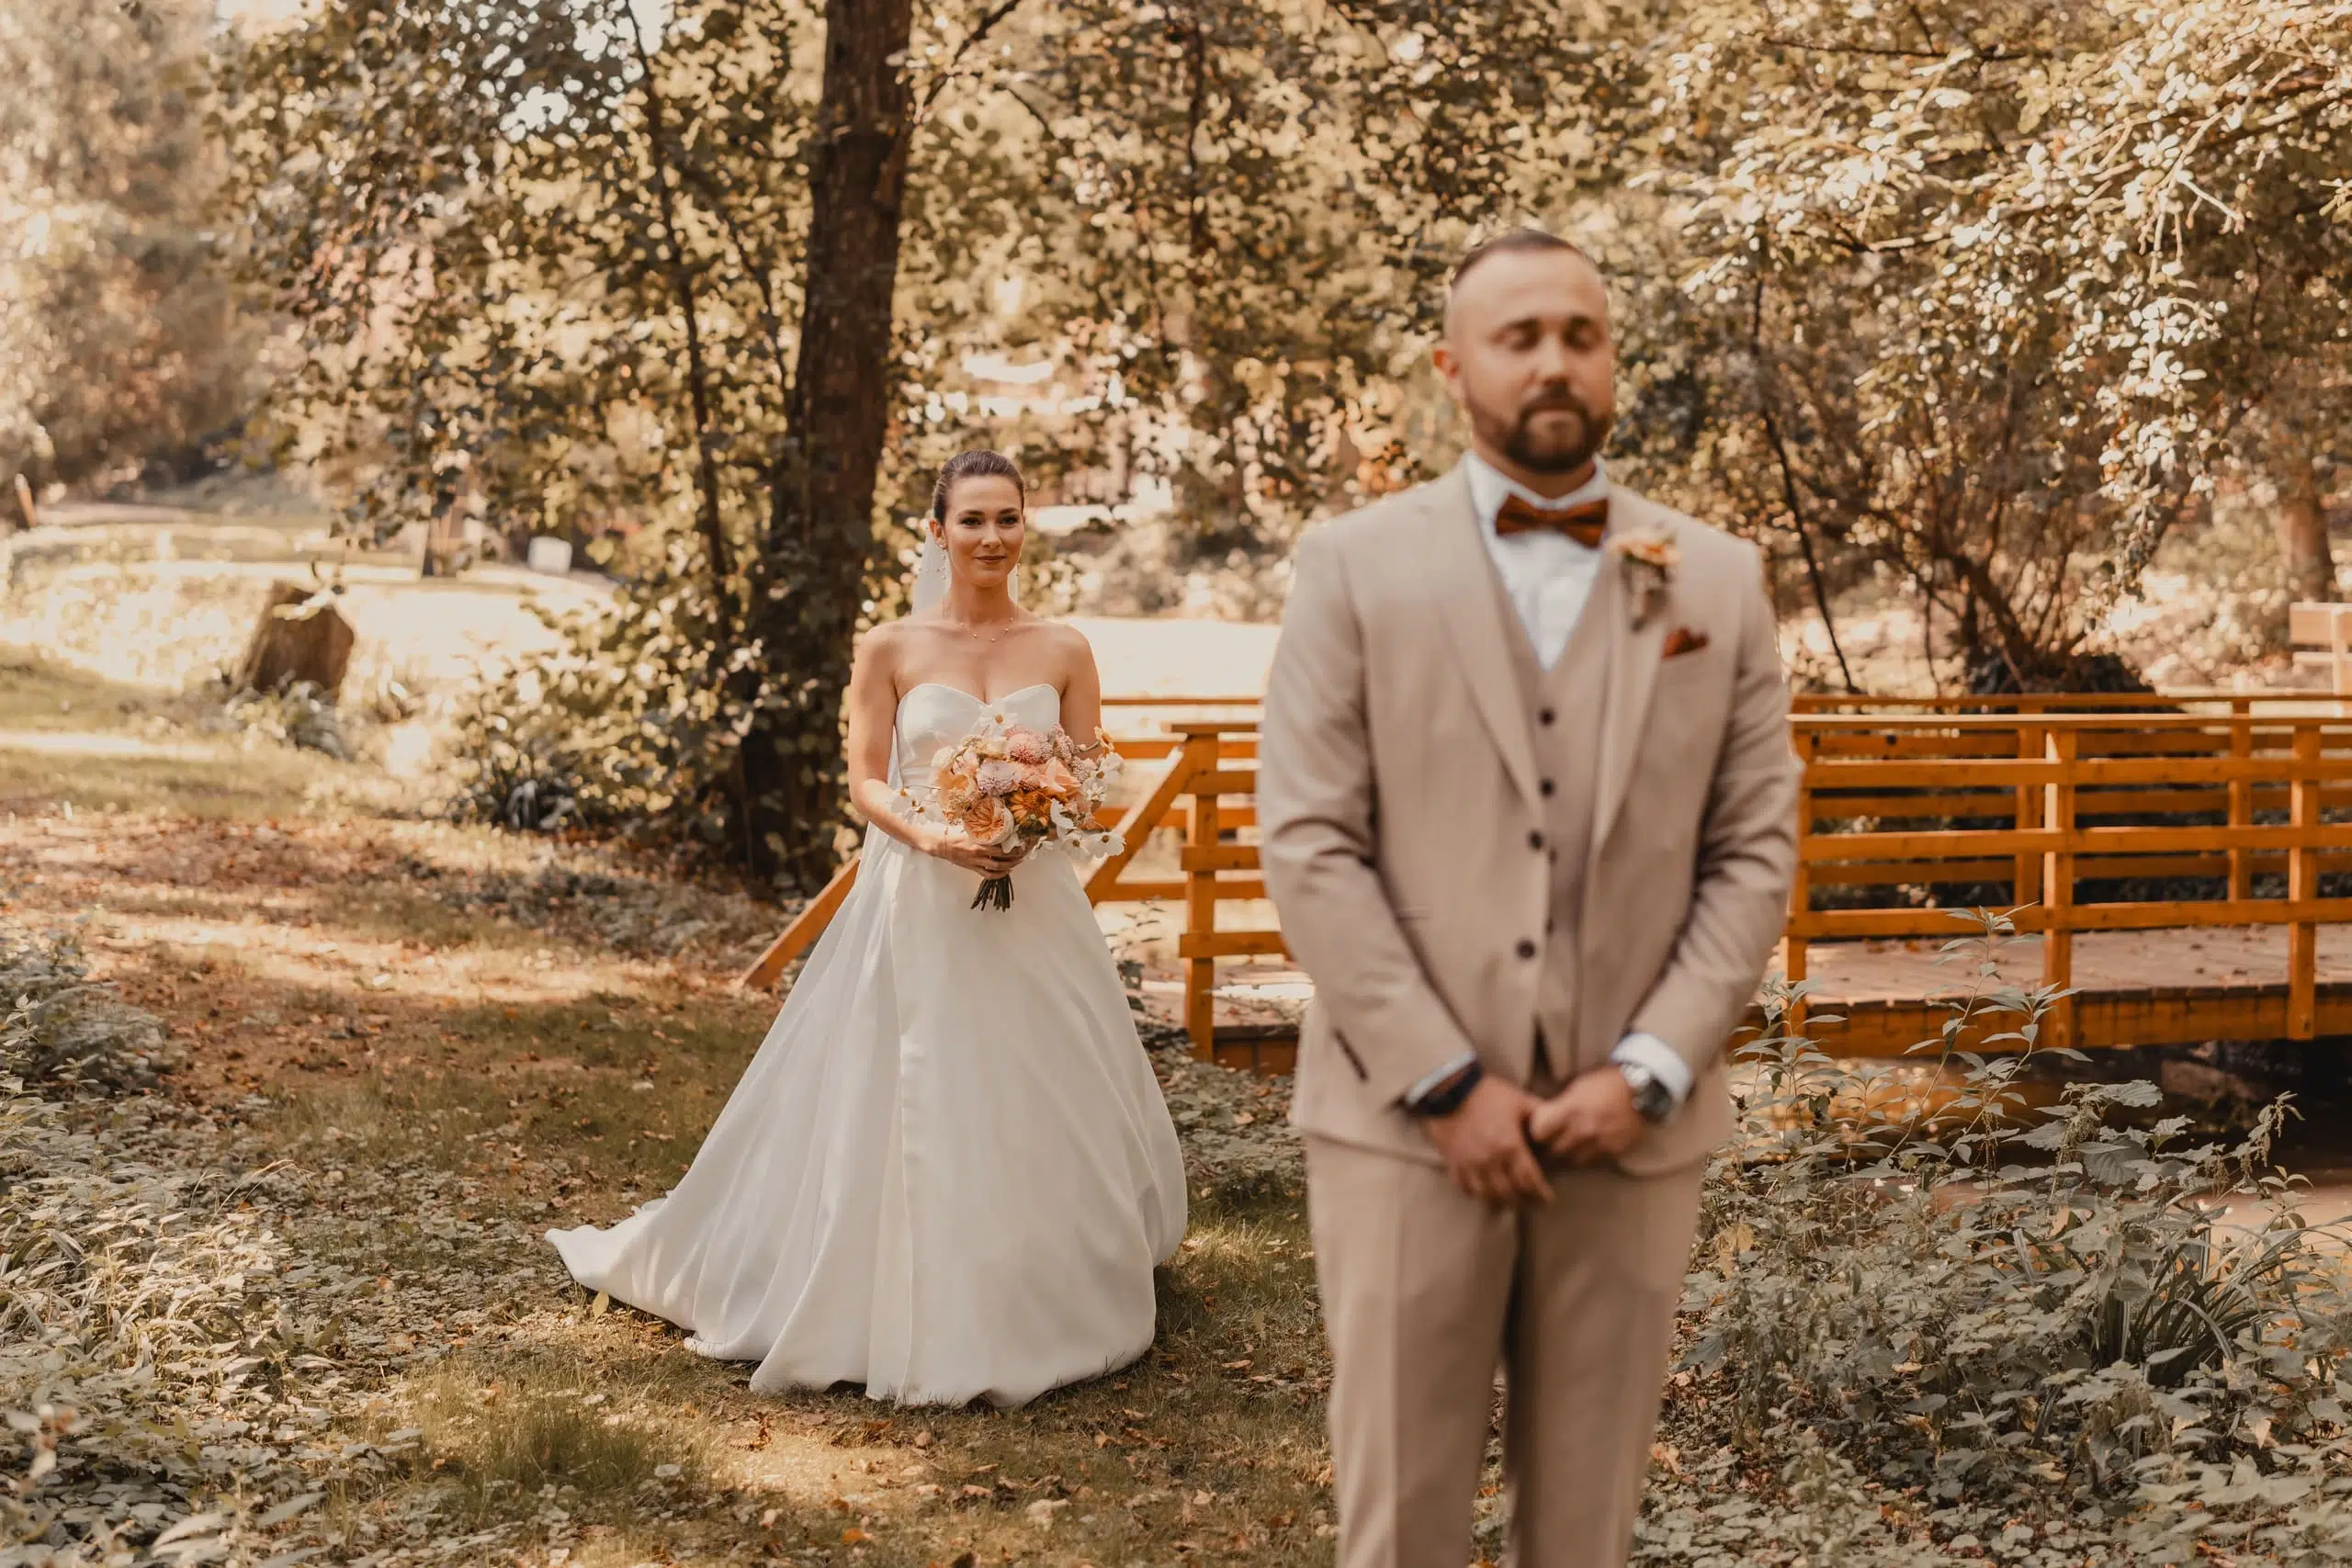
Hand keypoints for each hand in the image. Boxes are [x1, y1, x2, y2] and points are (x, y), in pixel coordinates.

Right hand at [924, 830, 1029, 878]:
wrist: (944, 845)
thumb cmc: (958, 836)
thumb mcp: (973, 832)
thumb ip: (986, 834)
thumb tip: (1000, 831)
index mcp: (980, 844)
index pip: (1000, 847)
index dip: (1012, 848)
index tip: (1021, 845)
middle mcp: (979, 854)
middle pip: (1002, 858)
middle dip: (1014, 857)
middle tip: (1023, 854)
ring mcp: (976, 863)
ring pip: (997, 868)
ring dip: (1009, 866)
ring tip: (1017, 863)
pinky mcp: (973, 869)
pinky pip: (988, 875)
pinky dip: (999, 875)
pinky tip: (1006, 871)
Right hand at [1423, 1077, 1552, 1208]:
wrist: (1450, 1088)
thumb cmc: (1488, 1093)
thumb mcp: (1519, 1100)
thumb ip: (1540, 1113)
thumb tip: (1559, 1122)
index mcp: (1510, 1146)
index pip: (1529, 1180)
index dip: (1541, 1193)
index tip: (1547, 1198)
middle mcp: (1491, 1160)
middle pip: (1510, 1193)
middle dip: (1524, 1201)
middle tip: (1532, 1202)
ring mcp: (1470, 1164)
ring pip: (1487, 1195)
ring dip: (1501, 1202)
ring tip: (1510, 1202)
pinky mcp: (1453, 1163)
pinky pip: (1465, 1188)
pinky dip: (1475, 1193)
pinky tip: (1483, 1192)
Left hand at [1528, 1068, 1645, 1166]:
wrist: (1641, 1091)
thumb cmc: (1604, 1085)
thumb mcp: (1577, 1089)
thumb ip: (1559, 1107)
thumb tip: (1541, 1123)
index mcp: (1570, 1110)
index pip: (1538, 1134)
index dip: (1536, 1133)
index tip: (1538, 1132)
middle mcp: (1583, 1129)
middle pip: (1552, 1151)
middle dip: (1548, 1148)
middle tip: (1549, 1144)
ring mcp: (1599, 1143)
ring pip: (1570, 1161)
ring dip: (1566, 1156)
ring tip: (1567, 1147)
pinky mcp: (1613, 1152)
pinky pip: (1591, 1163)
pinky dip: (1585, 1158)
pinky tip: (1586, 1149)